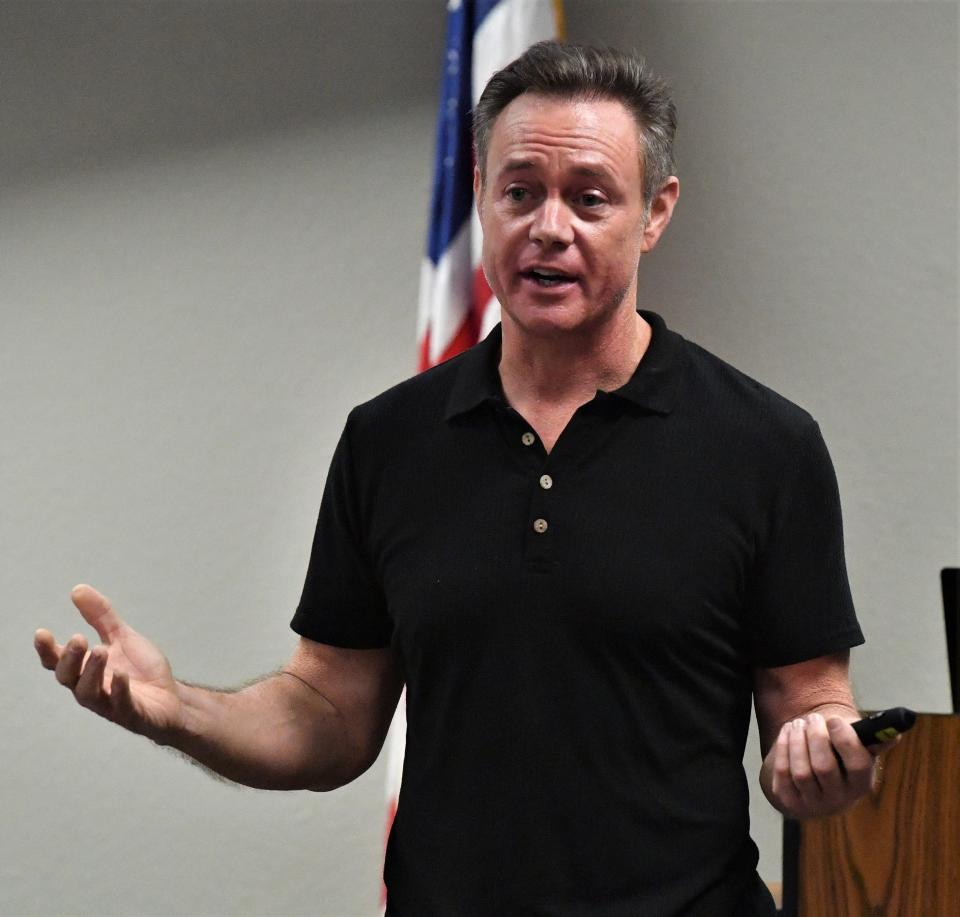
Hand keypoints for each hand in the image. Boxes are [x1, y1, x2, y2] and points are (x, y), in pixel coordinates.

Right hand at [35, 584, 183, 741]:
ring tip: (101, 649)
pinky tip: (122, 675)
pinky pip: (121, 705)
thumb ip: (100, 617)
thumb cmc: (140, 670)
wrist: (170, 698)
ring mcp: (109, 703)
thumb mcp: (121, 637)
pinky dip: (120, 690)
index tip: (42, 633)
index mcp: (86, 669)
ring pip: (89, 693)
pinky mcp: (131, 713)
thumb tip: (77, 589)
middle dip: (70, 658)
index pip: (58, 662)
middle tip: (79, 638)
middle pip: (68, 678)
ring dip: (92, 671)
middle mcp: (91, 688)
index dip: (48, 650)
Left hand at [763, 712, 893, 818]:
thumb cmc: (839, 754)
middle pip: (824, 767)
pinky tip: (787, 732)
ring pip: (801, 771)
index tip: (833, 719)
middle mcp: (839, 800)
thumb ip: (873, 739)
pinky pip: (782, 773)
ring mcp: (812, 804)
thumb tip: (893, 734)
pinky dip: (782, 747)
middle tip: (812, 718)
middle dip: (815, 736)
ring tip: (798, 724)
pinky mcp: (789, 802)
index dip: (844, 740)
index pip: (858, 766)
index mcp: (861, 784)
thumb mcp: (858, 746)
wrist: (812, 775)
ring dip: (796, 740)